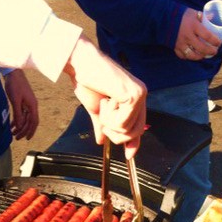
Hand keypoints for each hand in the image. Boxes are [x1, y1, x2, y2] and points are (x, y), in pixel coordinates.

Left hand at [3, 69, 38, 139]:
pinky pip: (21, 114)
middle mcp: (31, 105)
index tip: (27, 139)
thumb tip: (20, 126)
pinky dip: (17, 120)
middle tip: (16, 138)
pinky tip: (12, 125)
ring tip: (12, 133)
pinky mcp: (22, 101)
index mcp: (32, 105)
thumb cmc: (15, 85)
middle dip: (23, 131)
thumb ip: (18, 113)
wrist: (13, 72)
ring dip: (20, 127)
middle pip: (29, 122)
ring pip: (25, 119)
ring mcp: (27, 103)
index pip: (34, 121)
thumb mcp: (15, 100)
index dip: (31, 131)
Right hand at [63, 35, 146, 157]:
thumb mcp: (96, 110)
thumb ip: (102, 126)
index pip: (138, 127)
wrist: (80, 64)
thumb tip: (101, 141)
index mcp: (134, 98)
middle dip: (114, 133)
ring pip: (127, 130)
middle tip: (104, 117)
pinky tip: (105, 100)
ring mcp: (140, 95)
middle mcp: (141, 95)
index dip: (133, 143)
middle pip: (134, 133)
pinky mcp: (134, 95)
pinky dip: (108, 116)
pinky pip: (122, 123)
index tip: (128, 156)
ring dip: (109, 122)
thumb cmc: (87, 82)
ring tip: (104, 103)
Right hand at [175, 8, 220, 60]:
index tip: (218, 43)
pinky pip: (183, 56)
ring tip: (204, 56)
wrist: (164, 19)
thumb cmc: (180, 15)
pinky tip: (193, 56)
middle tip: (214, 51)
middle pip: (202, 48)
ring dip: (200, 57)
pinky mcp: (175, 47)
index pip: (207, 36)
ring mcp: (181, 43)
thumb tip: (212, 17)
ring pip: (192, 55)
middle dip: (210, 51)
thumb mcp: (192, 12)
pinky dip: (188, 57)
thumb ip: (202, 16)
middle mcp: (188, 36)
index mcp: (194, 26)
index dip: (215, 41)